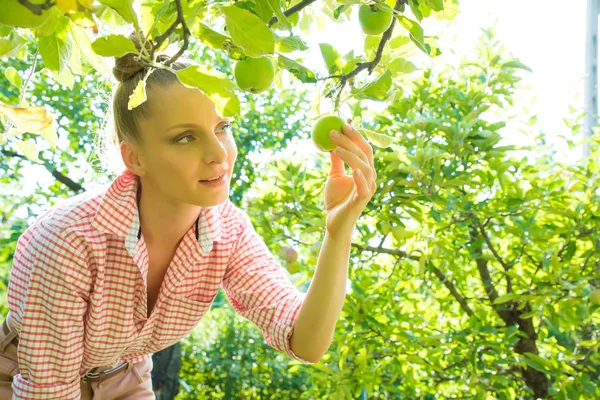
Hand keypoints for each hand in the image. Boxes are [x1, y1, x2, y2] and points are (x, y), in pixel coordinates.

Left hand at [324, 123, 376, 238]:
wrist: (334, 222)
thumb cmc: (336, 199)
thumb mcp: (334, 175)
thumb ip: (336, 160)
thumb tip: (331, 141)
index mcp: (365, 170)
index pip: (363, 149)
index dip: (355, 135)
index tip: (342, 124)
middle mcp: (370, 178)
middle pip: (365, 154)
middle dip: (351, 140)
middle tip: (336, 130)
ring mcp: (368, 189)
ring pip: (365, 167)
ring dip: (350, 155)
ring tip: (335, 148)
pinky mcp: (362, 201)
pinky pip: (364, 188)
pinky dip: (360, 178)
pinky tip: (353, 170)